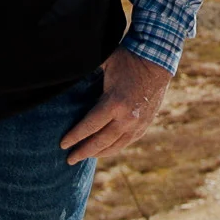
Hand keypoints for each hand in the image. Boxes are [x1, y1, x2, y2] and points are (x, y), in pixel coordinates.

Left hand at [60, 47, 171, 165]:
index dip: (75, 137)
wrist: (157, 60)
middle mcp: (127, 118)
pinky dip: (114, 148)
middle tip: (69, 159)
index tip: (62, 144)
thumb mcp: (104, 64)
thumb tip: (64, 79)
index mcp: (114, 104)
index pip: (89, 126)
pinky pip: (127, 141)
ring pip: (115, 146)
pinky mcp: (145, 124)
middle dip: (83, 152)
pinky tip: (105, 149)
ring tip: (85, 156)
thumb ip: (86, 75)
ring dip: (98, 153)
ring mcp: (138, 123)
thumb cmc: (127, 59)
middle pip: (101, 142)